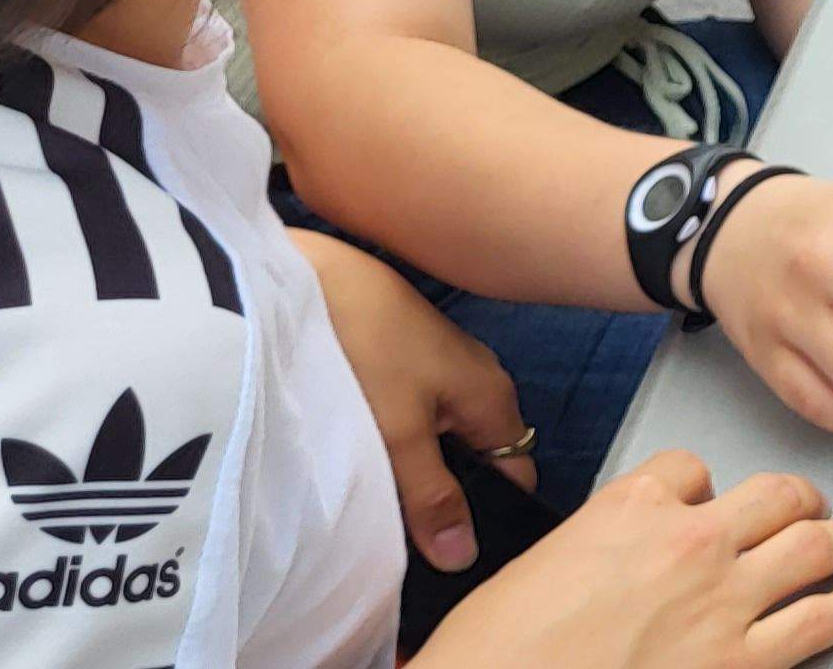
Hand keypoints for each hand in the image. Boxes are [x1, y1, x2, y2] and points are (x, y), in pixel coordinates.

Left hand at [291, 231, 529, 572]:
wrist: (315, 275)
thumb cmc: (368, 351)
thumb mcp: (399, 436)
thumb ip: (433, 497)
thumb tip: (465, 558)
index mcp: (494, 399)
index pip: (517, 473)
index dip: (492, 516)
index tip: (454, 551)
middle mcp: (480, 379)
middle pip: (480, 456)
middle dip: (451, 495)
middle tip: (410, 535)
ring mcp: (442, 364)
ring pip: (444, 434)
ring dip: (419, 464)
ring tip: (382, 499)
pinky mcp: (406, 352)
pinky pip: (417, 411)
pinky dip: (398, 434)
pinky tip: (363, 449)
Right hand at [420, 453, 832, 668]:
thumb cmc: (497, 650)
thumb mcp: (544, 566)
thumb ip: (603, 546)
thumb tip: (624, 559)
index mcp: (631, 504)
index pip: (692, 468)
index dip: (704, 485)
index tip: (710, 498)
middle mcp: (689, 541)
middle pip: (773, 496)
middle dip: (798, 497)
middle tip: (811, 503)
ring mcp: (724, 600)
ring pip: (810, 546)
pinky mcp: (743, 661)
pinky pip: (820, 620)